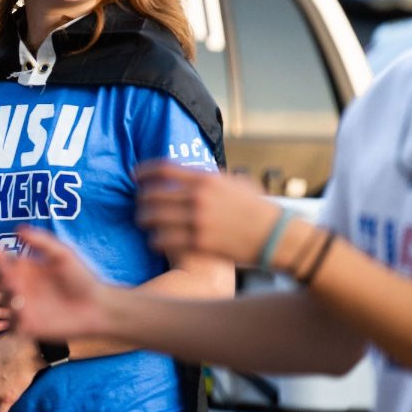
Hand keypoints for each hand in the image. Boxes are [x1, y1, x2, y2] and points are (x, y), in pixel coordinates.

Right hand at [0, 228, 106, 342]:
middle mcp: (19, 287)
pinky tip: (15, 312)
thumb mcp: (62, 255)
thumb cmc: (82, 279)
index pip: (2, 261)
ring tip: (13, 294)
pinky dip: (4, 319)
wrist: (97, 309)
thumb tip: (17, 229)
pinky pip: (7, 323)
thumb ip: (41, 241)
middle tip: (1, 275)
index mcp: (25, 269)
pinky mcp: (25, 326)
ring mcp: (21, 307)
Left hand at [134, 161, 279, 263]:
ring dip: (143, 220)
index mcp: (207, 179)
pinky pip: (162, 240)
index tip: (134, 175)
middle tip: (138, 203)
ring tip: (144, 222)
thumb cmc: (259, 210)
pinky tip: (154, 241)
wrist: (277, 237)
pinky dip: (154, 240)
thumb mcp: (237, 184)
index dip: (144, 171)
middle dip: (140, 199)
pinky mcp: (198, 242)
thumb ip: (214, 177)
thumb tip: (196, 170)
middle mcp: (199, 197)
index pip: (164, 168)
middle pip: (153, 193)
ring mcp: (197, 220)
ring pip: (153, 218)